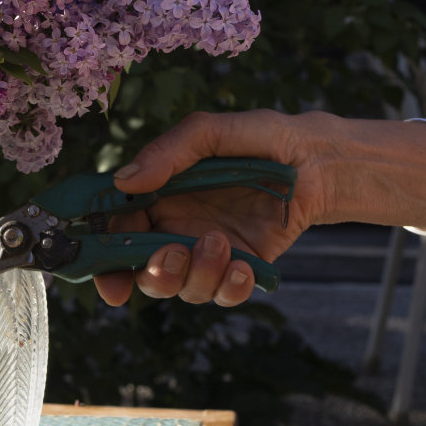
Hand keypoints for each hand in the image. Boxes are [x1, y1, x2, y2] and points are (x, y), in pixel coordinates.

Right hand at [93, 110, 333, 306]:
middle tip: (175, 252)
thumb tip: (122, 181)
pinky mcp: (243, 265)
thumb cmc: (259, 138)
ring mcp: (209, 251)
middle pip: (146, 272)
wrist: (319, 159)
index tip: (111, 282)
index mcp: (156, 198)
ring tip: (221, 244)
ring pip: (185, 287)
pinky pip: (226, 294)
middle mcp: (176, 229)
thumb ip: (166, 153)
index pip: (117, 234)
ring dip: (197, 275)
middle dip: (154, 274)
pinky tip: (243, 269)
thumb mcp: (209, 132)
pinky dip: (229, 289)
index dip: (106, 263)